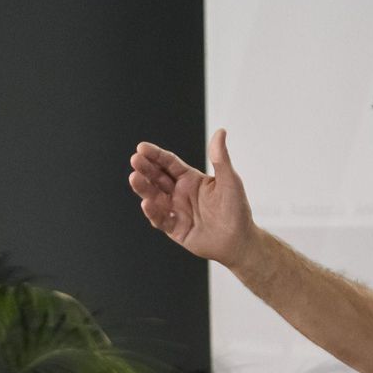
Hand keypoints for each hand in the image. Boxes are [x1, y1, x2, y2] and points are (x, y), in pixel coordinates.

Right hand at [129, 129, 258, 267]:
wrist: (239, 241)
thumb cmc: (236, 209)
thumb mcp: (230, 180)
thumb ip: (220, 158)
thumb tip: (220, 132)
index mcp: (190, 179)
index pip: (168, 163)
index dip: (155, 155)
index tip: (141, 147)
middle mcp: (180, 193)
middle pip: (157, 178)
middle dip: (145, 168)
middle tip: (135, 160)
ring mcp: (175, 211)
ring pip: (155, 197)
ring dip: (144, 188)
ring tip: (134, 178)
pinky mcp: (175, 229)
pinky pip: (160, 219)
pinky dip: (153, 212)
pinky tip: (147, 203)